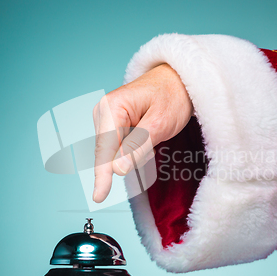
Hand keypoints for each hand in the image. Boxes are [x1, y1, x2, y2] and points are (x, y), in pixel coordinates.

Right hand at [92, 63, 192, 202]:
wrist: (177, 78)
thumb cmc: (172, 96)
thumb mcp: (160, 123)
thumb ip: (137, 147)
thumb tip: (116, 170)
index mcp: (111, 107)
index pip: (104, 148)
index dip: (102, 175)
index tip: (99, 197)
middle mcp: (103, 111)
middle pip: (106, 151)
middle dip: (125, 159)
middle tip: (153, 146)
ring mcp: (106, 117)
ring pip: (113, 151)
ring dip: (132, 154)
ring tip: (153, 136)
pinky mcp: (113, 123)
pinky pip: (119, 146)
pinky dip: (132, 149)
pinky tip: (147, 137)